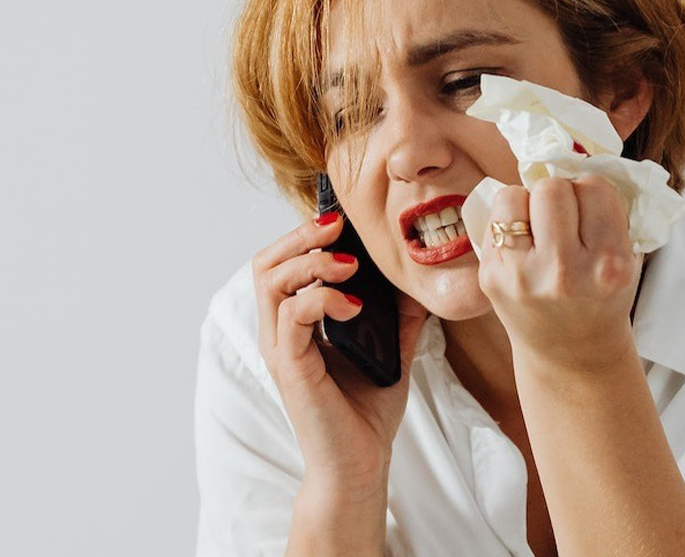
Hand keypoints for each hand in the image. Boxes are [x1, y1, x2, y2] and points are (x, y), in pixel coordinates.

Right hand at [252, 212, 429, 492]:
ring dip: (311, 262)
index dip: (305, 236)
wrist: (361, 464)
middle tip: (336, 226)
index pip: (284, 263)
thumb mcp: (391, 349)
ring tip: (349, 266)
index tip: (341, 221)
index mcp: (297, 324)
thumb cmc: (367, 411)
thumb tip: (417, 278)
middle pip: (267, 263)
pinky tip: (353, 306)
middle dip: (300, 236)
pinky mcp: (291, 367)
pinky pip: (292, 316)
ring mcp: (281, 349)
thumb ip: (398, 314)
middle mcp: (281, 332)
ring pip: (271, 282)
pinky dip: (321, 299)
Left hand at [477, 173, 642, 371]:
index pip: (594, 187)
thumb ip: (610, 211)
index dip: (591, 192)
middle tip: (563, 217)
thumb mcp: (626, 258)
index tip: (590, 210)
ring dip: (527, 203)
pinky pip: (493, 219)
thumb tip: (579, 154)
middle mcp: (565, 272)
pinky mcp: (491, 279)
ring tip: (538, 226)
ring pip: (514, 195)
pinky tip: (521, 245)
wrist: (571, 354)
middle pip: (552, 187)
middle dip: (558, 194)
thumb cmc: (601, 296)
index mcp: (609, 264)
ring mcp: (522, 277)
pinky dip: (508, 223)